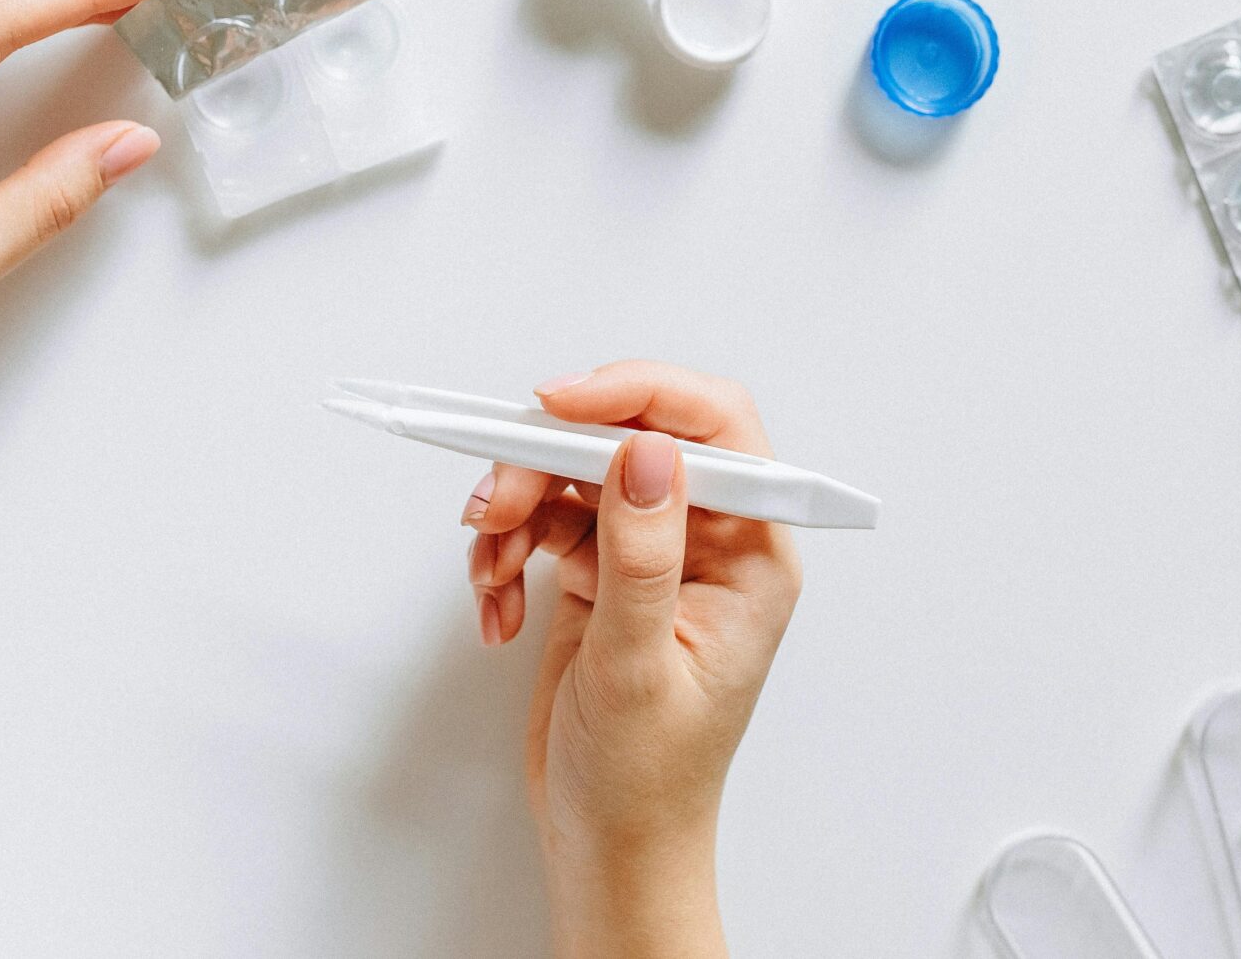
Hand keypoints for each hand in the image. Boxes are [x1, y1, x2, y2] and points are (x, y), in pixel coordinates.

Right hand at [463, 363, 803, 958]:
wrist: (607, 844)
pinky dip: (505, 552)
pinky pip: (545, 521)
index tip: (560, 404)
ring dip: (516, 510)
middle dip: (548, 463)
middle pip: (627, 442)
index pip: (714, 428)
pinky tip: (494, 608)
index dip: (638, 395)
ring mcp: (650, 554)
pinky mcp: (601, 573)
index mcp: (751, 554)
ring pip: (574, 476)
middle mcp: (707, 541)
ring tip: (488, 571)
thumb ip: (644, 556)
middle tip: (495, 504)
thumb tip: (649, 454)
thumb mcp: (639, 668)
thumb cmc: (648, 780)